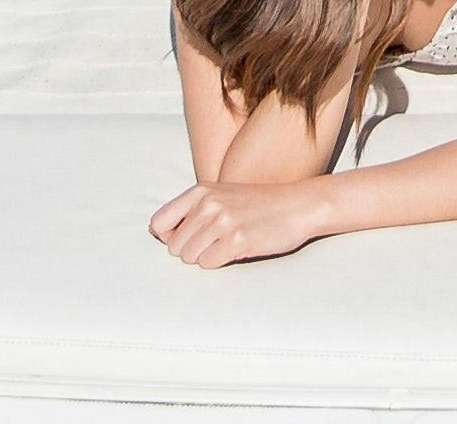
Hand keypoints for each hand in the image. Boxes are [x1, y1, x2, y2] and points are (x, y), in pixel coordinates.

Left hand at [151, 174, 337, 266]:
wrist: (298, 205)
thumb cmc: (257, 205)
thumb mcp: (220, 196)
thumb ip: (191, 211)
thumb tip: (159, 234)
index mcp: (200, 191)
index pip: (158, 223)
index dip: (169, 238)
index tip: (187, 240)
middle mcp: (208, 204)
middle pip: (174, 247)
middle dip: (191, 251)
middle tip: (214, 244)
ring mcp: (223, 222)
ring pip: (189, 257)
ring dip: (205, 258)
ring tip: (225, 245)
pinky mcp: (238, 240)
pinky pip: (208, 264)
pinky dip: (219, 264)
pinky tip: (236, 251)